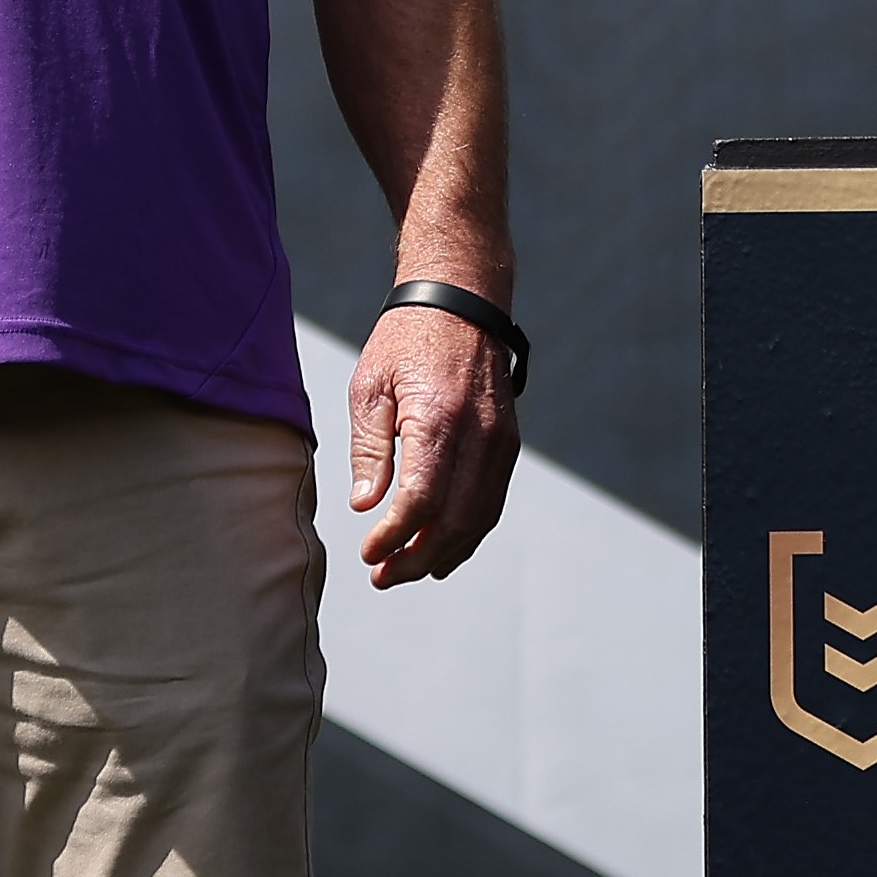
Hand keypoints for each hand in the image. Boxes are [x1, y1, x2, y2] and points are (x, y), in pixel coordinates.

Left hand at [348, 305, 520, 588]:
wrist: (461, 299)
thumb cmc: (406, 339)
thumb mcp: (371, 386)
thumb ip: (370, 449)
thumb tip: (367, 506)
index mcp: (438, 419)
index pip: (421, 500)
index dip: (395, 537)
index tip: (368, 554)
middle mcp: (479, 434)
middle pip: (454, 520)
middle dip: (417, 558)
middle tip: (382, 577)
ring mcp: (501, 440)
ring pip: (479, 518)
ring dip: (444, 553)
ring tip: (408, 570)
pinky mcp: (509, 442)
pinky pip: (493, 501)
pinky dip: (469, 532)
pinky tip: (442, 548)